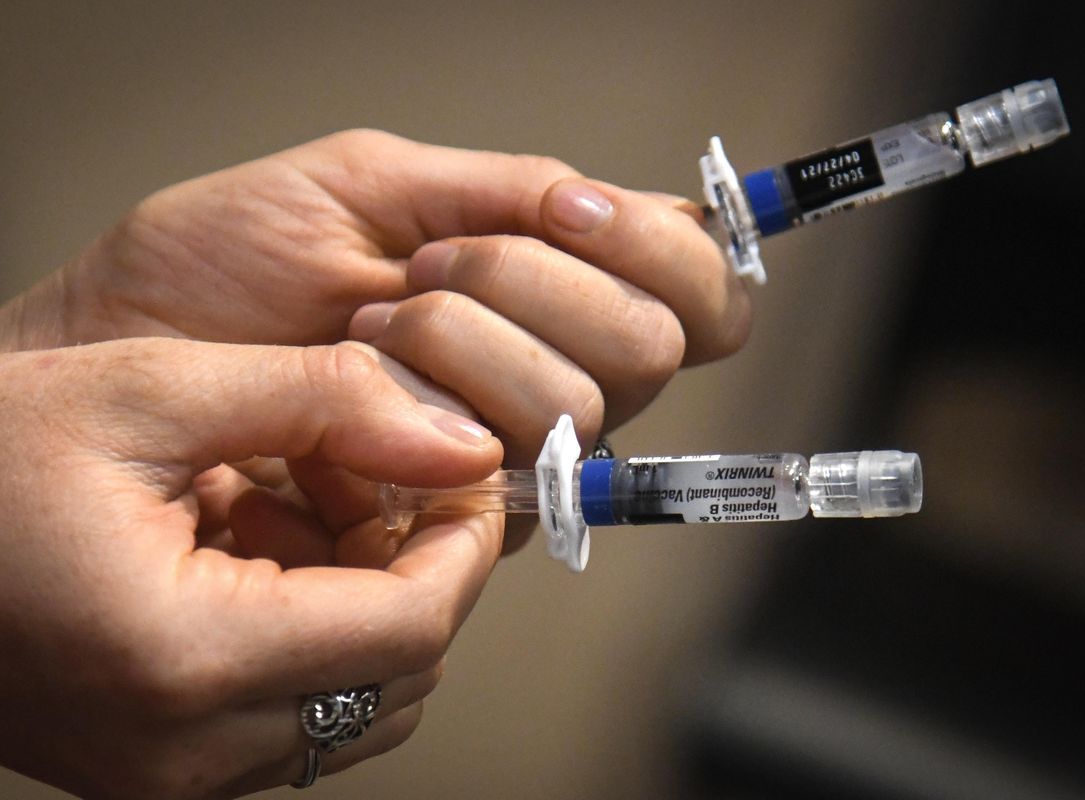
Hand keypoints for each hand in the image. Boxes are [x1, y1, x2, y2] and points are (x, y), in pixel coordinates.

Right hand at [0, 339, 502, 797]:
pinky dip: (316, 628)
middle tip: (387, 469)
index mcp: (186, 657)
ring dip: (370, 595)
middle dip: (421, 563)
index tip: (465, 473)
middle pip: (401, 672)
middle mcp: (186, 749)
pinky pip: (297, 712)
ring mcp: (172, 774)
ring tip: (311, 498)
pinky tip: (263, 543)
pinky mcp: (160, 765)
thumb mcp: (152, 392)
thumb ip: (324, 401)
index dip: (463, 545)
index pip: (412, 630)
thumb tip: (461, 437)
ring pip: (359, 701)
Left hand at [2, 130, 751, 464]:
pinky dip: (430, 406)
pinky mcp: (454, 517)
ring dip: (467, 344)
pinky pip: (507, 469)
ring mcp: (506, 453)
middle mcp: (549, 376)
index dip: (667, 252)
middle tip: (426, 273)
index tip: (567, 214)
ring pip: (582, 406)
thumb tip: (616, 206)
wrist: (125, 361)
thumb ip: (501, 190)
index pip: (696, 294)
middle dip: (533, 289)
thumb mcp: (364, 186)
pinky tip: (360, 387)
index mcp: (551, 288)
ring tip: (369, 330)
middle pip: (649, 349)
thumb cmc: (222, 268)